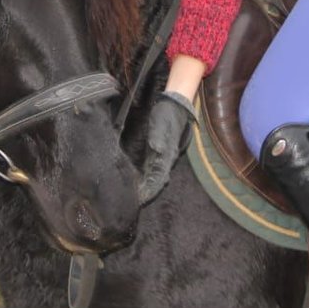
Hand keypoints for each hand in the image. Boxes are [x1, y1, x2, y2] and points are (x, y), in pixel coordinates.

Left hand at [137, 90, 198, 205]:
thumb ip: (159, 139)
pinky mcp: (155, 150)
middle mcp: (164, 159)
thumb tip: (156, 150)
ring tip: (134, 196)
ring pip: (153, 176)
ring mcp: (161, 156)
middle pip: (155, 181)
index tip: (139, 200)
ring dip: (145, 186)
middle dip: (146, 193)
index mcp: (167, 156)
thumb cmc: (167, 115)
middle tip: (134, 203)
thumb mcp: (162, 125)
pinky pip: (150, 168)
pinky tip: (136, 180)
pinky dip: (144, 177)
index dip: (149, 191)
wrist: (174, 104)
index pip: (157, 179)